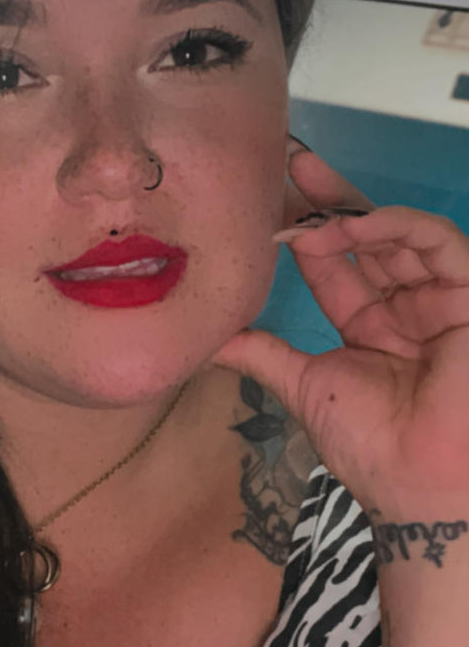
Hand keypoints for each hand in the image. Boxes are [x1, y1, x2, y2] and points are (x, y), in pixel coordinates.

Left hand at [211, 145, 468, 502]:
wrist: (418, 483)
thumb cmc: (371, 446)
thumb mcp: (304, 386)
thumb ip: (262, 354)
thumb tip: (207, 340)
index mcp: (371, 329)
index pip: (336, 265)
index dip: (304, 232)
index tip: (266, 200)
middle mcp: (407, 308)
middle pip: (367, 236)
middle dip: (328, 199)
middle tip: (288, 162)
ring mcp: (440, 301)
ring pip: (400, 233)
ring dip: (351, 211)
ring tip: (305, 203)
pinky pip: (438, 242)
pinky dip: (395, 224)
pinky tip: (350, 224)